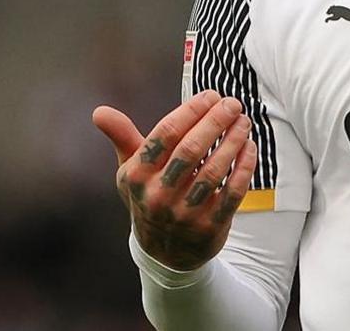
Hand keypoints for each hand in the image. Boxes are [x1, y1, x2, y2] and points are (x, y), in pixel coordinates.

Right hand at [92, 90, 257, 269]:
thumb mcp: (130, 171)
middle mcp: (158, 196)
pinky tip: (249, 147)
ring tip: (243, 121)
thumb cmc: (148, 196)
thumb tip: (99, 112)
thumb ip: (121, 137)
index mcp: (137, 176)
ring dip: (232, 141)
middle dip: (215, 121)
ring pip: (214, 170)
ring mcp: (185, 214)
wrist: (163, 253)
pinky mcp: (210, 227)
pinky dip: (244, 167)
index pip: (165, 134)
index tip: (210, 96)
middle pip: (191, 150)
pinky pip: (232, 193)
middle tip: (232, 103)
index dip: (190, 111)